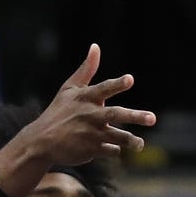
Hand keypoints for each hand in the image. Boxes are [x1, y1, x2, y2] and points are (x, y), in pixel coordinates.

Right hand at [0, 44, 155, 196]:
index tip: (130, 80)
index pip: (104, 89)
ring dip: (131, 140)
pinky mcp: (91, 150)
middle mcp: (90, 115)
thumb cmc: (59, 111)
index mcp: (85, 97)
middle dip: (135, 116)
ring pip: (117, 136)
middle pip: (116, 114)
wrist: (42, 141)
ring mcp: (91, 134)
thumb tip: (96, 46)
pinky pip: (110, 150)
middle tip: (153, 118)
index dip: (117, 84)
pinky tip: (116, 147)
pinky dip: (115, 149)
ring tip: (140, 144)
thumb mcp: (69, 88)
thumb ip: (87, 69)